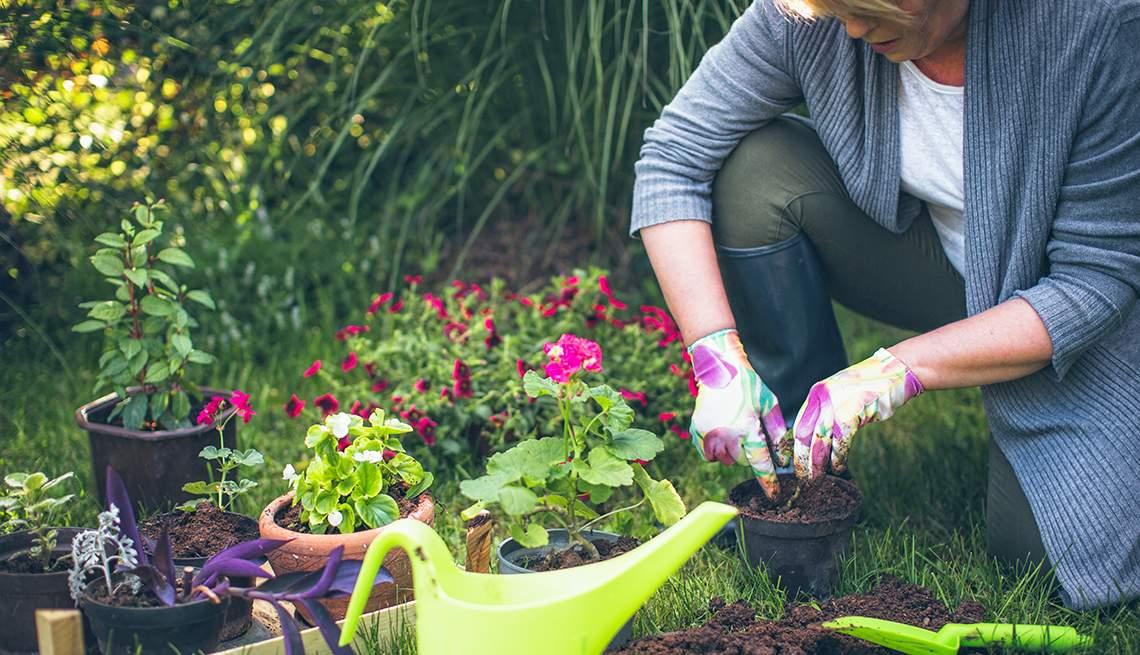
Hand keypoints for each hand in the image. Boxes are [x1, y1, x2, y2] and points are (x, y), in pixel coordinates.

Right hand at [688, 329, 789, 498]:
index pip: (760, 463)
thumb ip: (777, 433)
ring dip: (732, 452)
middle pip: (741, 461)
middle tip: (749, 435)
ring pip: (725, 459)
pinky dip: (716, 450)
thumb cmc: (748, 385)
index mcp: (747, 428)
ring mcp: (708, 434)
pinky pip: (709, 454)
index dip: (768, 481)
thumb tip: (782, 459)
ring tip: (735, 431)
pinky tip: (721, 433)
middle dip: (748, 454)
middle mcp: (726, 434)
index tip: (774, 495)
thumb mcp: (769, 405)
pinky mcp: (697, 432)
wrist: (718, 368)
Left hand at [793, 348, 923, 478]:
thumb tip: (815, 439)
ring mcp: (836, 405)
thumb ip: (826, 412)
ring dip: (818, 464)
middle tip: (803, 478)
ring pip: (820, 441)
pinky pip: (840, 442)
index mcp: (816, 394)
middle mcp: (822, 398)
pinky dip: (838, 458)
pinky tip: (838, 468)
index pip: (798, 425)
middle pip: (804, 435)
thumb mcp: (840, 395)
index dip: (793, 447)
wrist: (895, 372)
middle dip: (802, 460)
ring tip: (817, 479)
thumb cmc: (868, 389)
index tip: (791, 464)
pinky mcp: (852, 412)